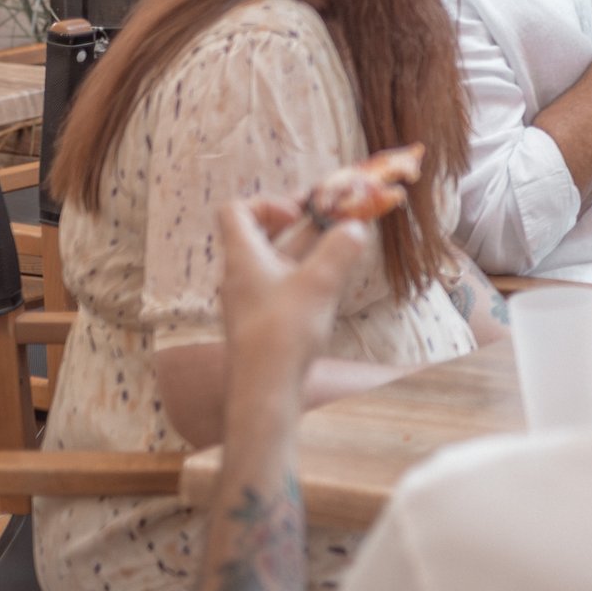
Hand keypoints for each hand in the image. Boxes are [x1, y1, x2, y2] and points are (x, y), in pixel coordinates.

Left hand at [216, 197, 371, 396]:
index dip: (268, 203)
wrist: (265, 387)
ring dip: (310, 251)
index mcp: (243, 257)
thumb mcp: (320, 282)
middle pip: (265, 235)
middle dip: (304, 226)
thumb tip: (355, 228)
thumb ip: (340, 249)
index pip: (236, 211)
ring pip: (279, 261)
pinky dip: (306, 277)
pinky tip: (331, 285)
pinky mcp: (263, 320)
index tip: (299, 214)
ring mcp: (251, 299)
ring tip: (343, 249)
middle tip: (336, 222)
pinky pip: (283, 285)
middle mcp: (241, 274)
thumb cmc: (284, 331)